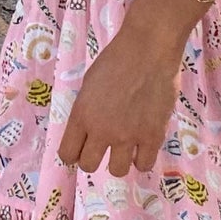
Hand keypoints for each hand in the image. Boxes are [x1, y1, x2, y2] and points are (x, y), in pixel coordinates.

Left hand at [57, 0, 190, 177]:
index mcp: (81, 115)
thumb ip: (86, 110)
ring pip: (117, 171)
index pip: (67, 154)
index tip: (82, 148)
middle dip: (94, 159)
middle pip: (88, 166)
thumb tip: (89, 130)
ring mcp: (128, 135)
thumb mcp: (89, 83)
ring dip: (120, 161)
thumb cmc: (116, 58)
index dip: (73, 154)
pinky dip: (143, 158)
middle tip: (104, 147)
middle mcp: (101, 130)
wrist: (148, 48)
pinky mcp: (152, 136)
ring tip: (127, 147)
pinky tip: (144, 145)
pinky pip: (144, 164)